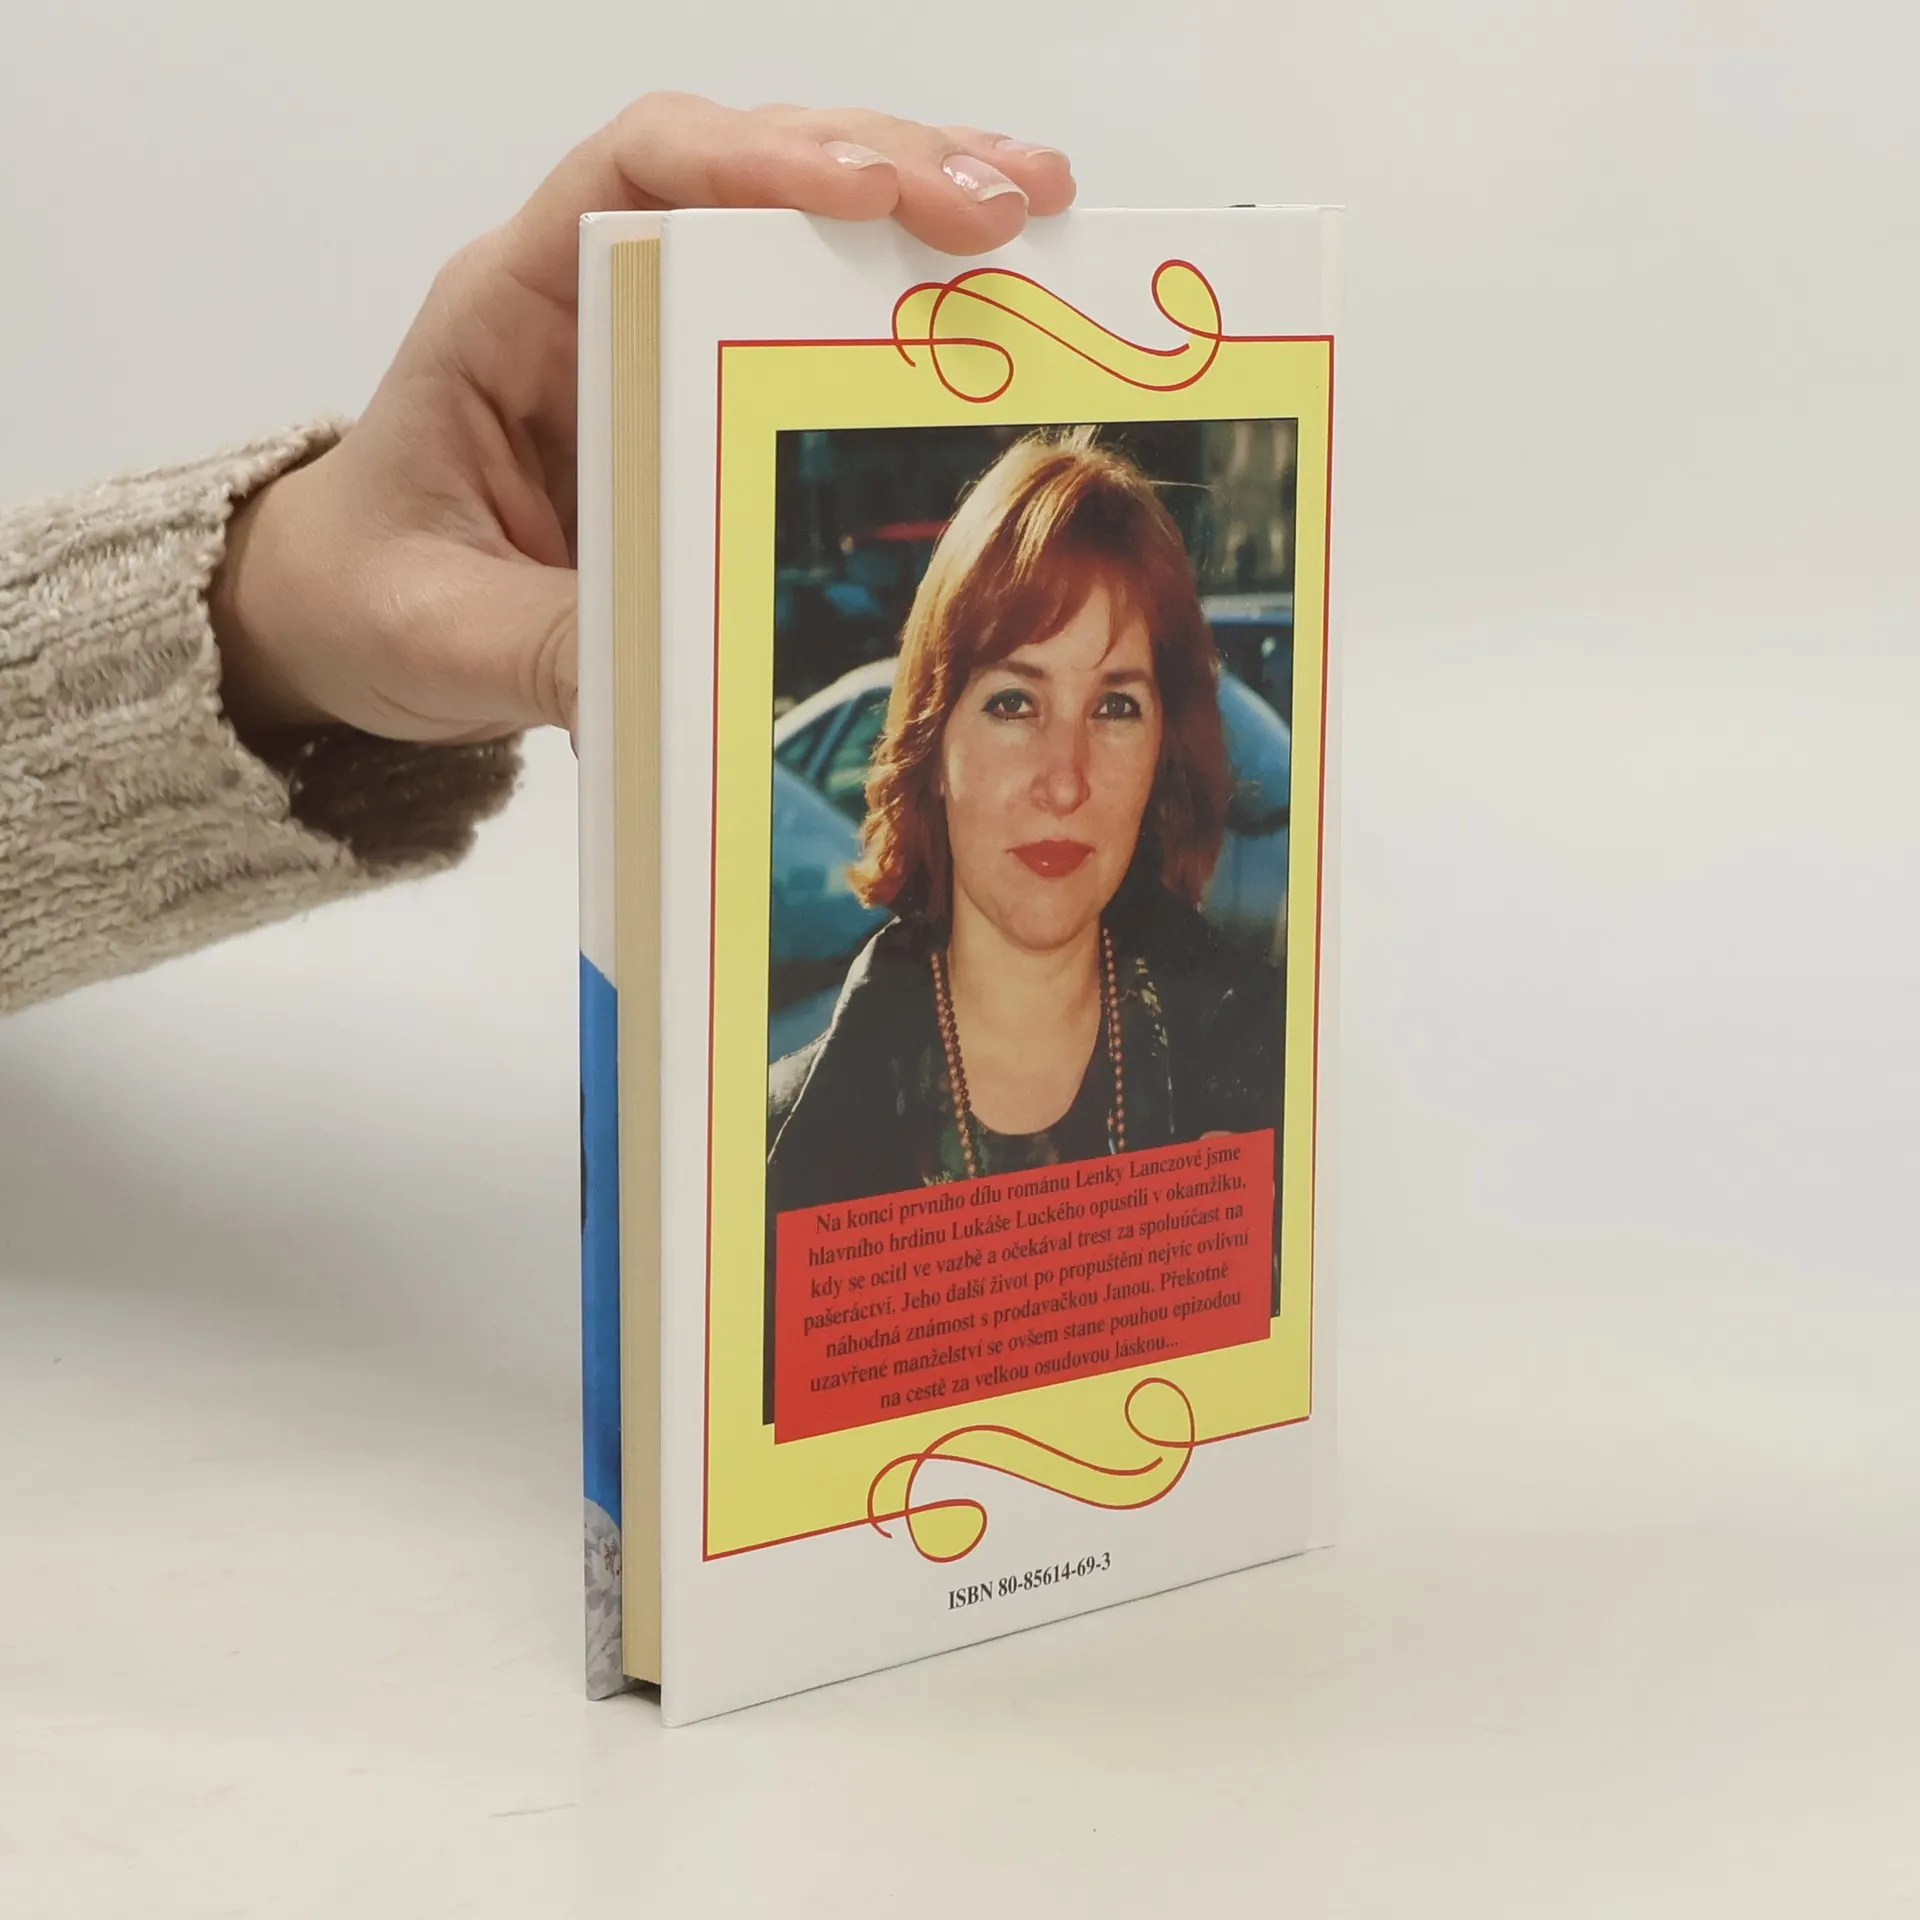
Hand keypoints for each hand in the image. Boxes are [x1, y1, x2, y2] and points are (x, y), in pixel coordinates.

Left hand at [211, 94, 1076, 744]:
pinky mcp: (701, 380)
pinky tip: (993, 281)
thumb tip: (666, 678)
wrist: (353, 612)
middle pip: (746, 162)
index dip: (753, 159)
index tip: (860, 194)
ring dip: (921, 191)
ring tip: (1038, 205)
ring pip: (796, 209)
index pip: (633, 171)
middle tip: (1005, 204)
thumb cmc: (376, 596)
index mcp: (506, 307)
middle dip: (883, 161)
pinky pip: (808, 300)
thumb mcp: (442, 636)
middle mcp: (590, 288)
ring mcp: (654, 326)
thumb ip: (543, 648)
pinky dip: (903, 282)